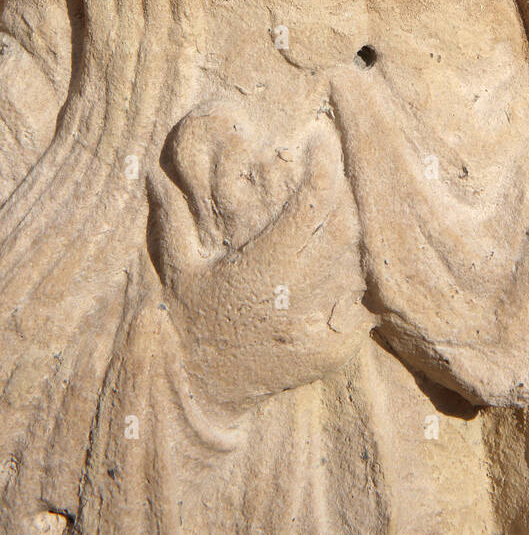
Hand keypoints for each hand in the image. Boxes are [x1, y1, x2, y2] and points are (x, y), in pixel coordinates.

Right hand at [146, 100, 371, 412]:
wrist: (202, 392)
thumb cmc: (190, 320)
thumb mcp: (179, 269)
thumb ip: (172, 220)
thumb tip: (151, 176)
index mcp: (259, 270)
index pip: (308, 207)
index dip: (322, 169)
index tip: (322, 143)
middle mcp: (292, 297)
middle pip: (346, 230)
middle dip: (353, 195)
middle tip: (351, 169)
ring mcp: (317, 326)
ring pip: (362, 266)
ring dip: (367, 233)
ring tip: (365, 205)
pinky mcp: (334, 350)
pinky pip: (369, 305)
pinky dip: (371, 279)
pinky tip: (366, 257)